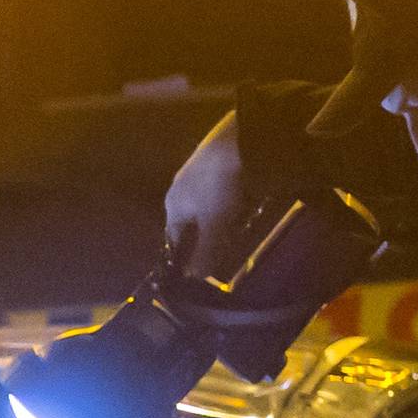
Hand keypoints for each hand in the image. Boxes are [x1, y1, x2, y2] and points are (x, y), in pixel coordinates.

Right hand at [164, 113, 248, 276]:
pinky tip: (244, 197)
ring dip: (219, 216)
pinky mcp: (215, 158)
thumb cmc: (219, 186)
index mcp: (173, 205)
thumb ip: (205, 252)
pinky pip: (219, 186)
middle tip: (225, 244)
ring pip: (206, 203)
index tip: (197, 267)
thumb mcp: (214, 224)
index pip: (173, 238)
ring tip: (238, 221)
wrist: (238, 139)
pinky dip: (229, 196)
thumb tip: (195, 278)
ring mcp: (196, 171)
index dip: (184, 255)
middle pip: (190, 221)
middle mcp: (180, 188)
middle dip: (205, 235)